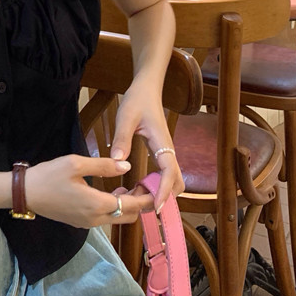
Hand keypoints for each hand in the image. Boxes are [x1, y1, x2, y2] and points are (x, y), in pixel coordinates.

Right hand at [25, 154, 153, 228]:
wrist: (25, 193)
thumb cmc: (49, 176)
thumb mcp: (75, 163)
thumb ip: (103, 165)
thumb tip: (126, 165)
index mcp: (96, 204)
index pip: (130, 205)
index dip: (146, 197)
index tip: (156, 186)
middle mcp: (95, 219)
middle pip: (128, 216)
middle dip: (140, 204)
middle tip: (146, 185)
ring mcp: (87, 223)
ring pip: (117, 218)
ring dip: (127, 206)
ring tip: (131, 186)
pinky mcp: (80, 222)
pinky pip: (106, 218)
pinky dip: (115, 208)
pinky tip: (113, 192)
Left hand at [109, 80, 184, 212]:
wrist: (146, 90)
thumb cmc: (137, 101)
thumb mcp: (126, 117)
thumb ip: (123, 138)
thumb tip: (118, 161)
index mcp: (163, 143)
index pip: (170, 172)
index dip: (164, 190)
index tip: (157, 206)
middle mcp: (168, 152)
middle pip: (177, 182)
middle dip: (165, 198)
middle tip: (142, 206)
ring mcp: (166, 154)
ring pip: (172, 181)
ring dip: (160, 193)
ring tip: (138, 197)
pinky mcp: (161, 155)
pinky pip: (164, 176)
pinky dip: (156, 186)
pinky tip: (139, 187)